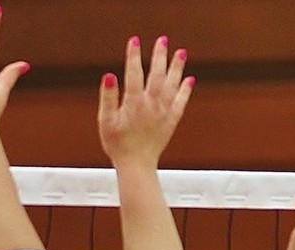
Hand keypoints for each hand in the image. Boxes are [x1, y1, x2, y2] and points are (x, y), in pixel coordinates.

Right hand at [98, 36, 192, 169]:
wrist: (136, 165)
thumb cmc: (118, 145)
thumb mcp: (106, 121)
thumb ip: (108, 98)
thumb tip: (109, 76)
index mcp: (134, 103)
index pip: (133, 73)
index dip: (133, 56)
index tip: (134, 41)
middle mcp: (151, 104)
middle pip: (157, 74)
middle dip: (159, 55)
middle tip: (163, 40)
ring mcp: (163, 112)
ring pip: (172, 84)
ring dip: (176, 67)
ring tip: (181, 52)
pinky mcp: (171, 121)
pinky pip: (181, 102)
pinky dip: (185, 90)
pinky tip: (189, 80)